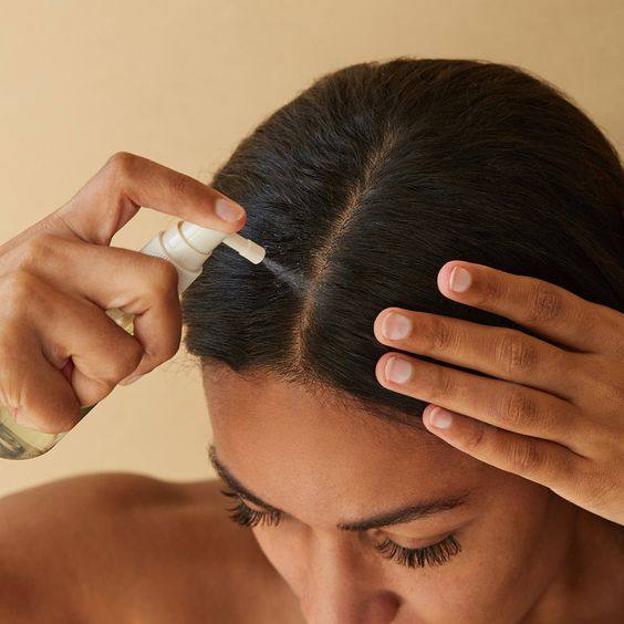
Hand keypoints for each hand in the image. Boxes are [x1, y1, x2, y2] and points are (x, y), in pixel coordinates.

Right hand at [0, 152, 245, 432]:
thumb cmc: (19, 334)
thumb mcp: (62, 290)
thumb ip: (113, 284)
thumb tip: (174, 291)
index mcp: (67, 230)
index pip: (129, 183)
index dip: (187, 193)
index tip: (234, 218)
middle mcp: (46, 249)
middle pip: (159, 283)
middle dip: (160, 340)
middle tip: (122, 361)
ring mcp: (24, 293)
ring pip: (125, 354)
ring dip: (101, 382)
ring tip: (58, 371)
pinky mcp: (2, 345)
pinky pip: (77, 403)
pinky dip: (64, 414)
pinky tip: (31, 395)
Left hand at [373, 261, 623, 524]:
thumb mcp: (623, 350)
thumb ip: (574, 329)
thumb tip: (504, 297)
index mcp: (612, 338)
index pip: (545, 306)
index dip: (495, 290)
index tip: (444, 275)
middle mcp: (602, 379)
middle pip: (511, 351)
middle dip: (445, 336)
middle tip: (386, 324)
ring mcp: (597, 430)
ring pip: (509, 402)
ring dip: (446, 383)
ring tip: (390, 368)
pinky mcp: (592, 480)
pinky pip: (526, 456)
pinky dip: (478, 438)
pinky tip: (432, 420)